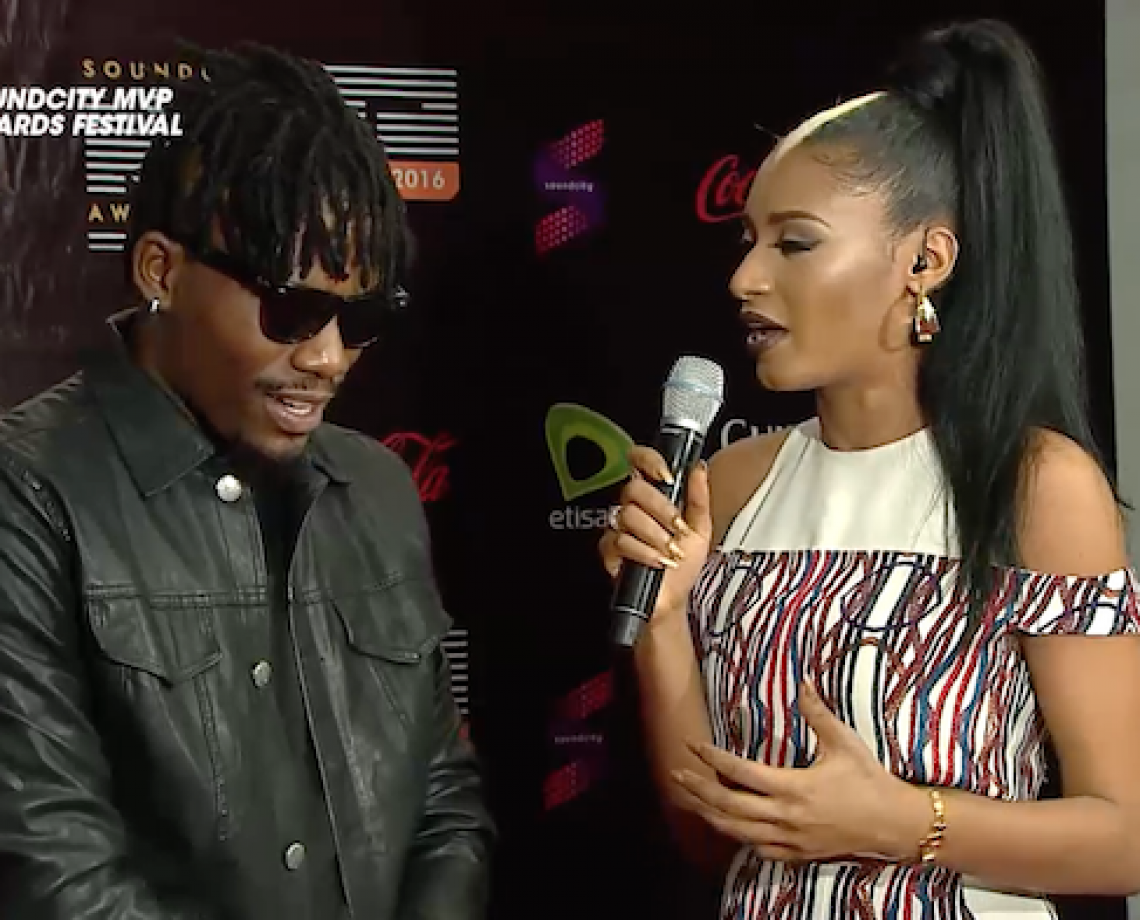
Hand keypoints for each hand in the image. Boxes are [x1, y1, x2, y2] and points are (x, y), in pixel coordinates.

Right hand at [598, 445, 712, 625]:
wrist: (672, 599)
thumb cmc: (683, 564)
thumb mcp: (701, 529)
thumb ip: (699, 497)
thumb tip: (698, 468)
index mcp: (654, 496)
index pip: (640, 462)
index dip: (648, 460)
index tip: (667, 475)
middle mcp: (634, 507)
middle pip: (633, 488)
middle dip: (661, 509)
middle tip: (678, 527)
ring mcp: (618, 527)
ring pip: (627, 515)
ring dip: (655, 535)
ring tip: (671, 551)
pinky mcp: (609, 549)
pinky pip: (619, 540)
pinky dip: (643, 552)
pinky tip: (657, 561)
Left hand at [671, 683, 929, 862]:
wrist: (894, 824)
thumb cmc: (870, 780)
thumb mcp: (844, 742)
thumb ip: (818, 712)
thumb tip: (803, 680)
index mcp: (794, 787)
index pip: (741, 773)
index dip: (713, 758)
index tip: (694, 744)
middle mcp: (786, 817)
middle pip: (729, 805)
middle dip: (698, 789)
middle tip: (676, 773)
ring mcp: (789, 839)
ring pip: (737, 831)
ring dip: (709, 814)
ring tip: (689, 798)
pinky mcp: (796, 853)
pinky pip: (757, 849)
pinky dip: (737, 837)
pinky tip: (726, 825)